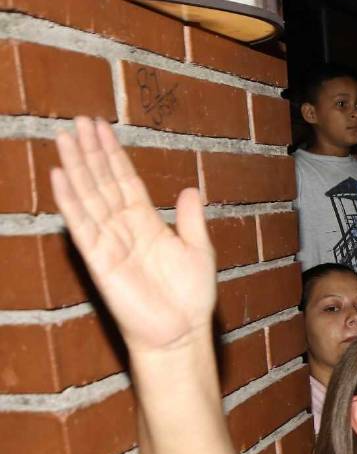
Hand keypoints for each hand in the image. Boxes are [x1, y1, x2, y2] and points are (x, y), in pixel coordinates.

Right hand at [49, 117, 215, 353]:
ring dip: (76, 167)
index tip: (102, 127)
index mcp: (147, 223)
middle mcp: (124, 228)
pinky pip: (81, 226)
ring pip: (88, 197)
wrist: (181, 333)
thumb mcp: (199, 250)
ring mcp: (109, 242)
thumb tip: (191, 189)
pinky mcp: (99, 260)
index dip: (113, 154)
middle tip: (78, 120)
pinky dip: (70, 201)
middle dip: (91, 152)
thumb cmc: (190, 297)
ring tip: (65, 137)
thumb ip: (190, 220)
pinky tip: (60, 176)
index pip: (125, 181)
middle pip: (102, 182)